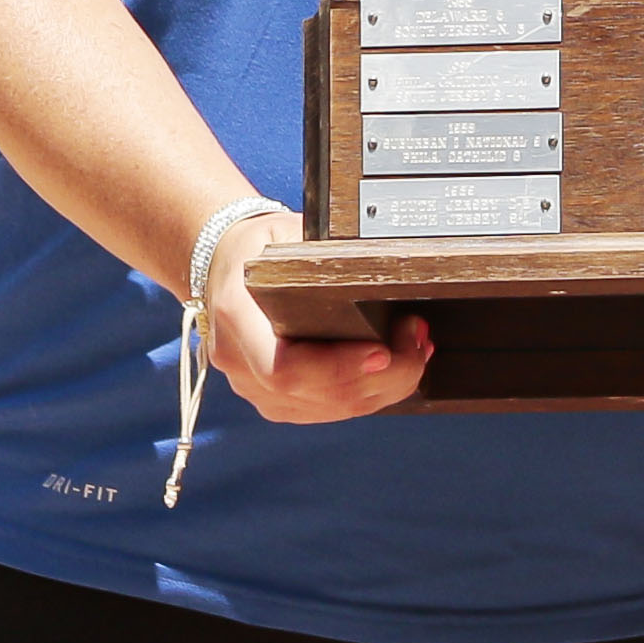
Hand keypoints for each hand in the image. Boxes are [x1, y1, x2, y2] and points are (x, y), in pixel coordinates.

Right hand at [205, 210, 432, 421]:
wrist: (225, 262)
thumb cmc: (260, 244)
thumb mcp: (286, 233)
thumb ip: (322, 253)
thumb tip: (379, 261)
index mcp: (235, 317)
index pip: (283, 369)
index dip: (339, 369)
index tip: (385, 352)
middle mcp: (239, 362)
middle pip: (317, 395)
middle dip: (382, 376)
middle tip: (418, 343)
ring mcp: (255, 388)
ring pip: (330, 408)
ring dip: (385, 386)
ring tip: (418, 350)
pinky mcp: (276, 399)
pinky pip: (329, 409)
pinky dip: (371, 392)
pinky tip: (399, 367)